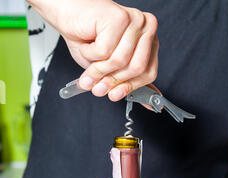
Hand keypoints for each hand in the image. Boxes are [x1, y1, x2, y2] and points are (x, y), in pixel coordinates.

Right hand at [29, 0, 158, 100]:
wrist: (67, 13)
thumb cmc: (88, 37)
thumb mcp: (110, 67)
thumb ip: (129, 82)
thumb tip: (148, 103)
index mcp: (148, 39)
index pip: (149, 72)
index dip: (130, 87)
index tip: (114, 94)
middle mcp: (145, 27)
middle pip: (137, 68)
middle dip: (113, 80)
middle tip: (97, 88)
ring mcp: (133, 20)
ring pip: (120, 61)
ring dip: (98, 69)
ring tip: (88, 68)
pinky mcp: (118, 17)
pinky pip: (104, 51)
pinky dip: (90, 53)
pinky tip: (87, 44)